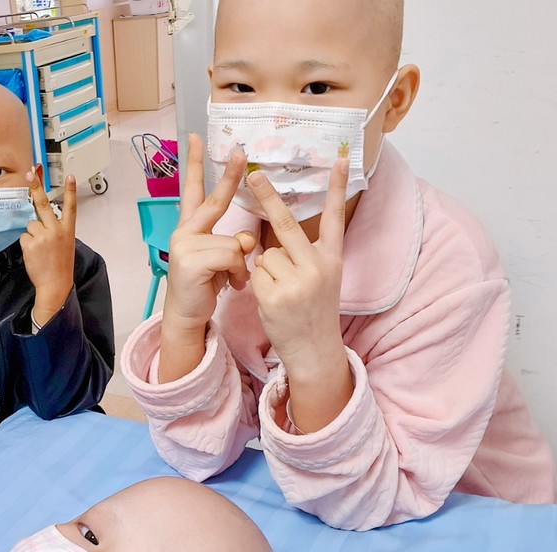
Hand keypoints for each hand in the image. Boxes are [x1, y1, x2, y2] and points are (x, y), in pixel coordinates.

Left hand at [20, 171, 76, 327]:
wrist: (56, 285)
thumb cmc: (60, 266)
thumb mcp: (65, 244)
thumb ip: (55, 229)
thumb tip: (39, 218)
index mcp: (67, 230)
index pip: (70, 206)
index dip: (70, 190)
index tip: (70, 176)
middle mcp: (56, 230)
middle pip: (43, 204)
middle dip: (35, 187)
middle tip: (30, 174)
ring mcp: (43, 236)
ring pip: (30, 224)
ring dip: (31, 234)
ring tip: (39, 249)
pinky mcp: (31, 244)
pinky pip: (23, 236)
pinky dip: (26, 244)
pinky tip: (34, 253)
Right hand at [157, 134, 253, 382]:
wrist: (186, 314)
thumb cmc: (205, 284)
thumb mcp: (221, 259)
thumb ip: (232, 242)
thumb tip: (247, 240)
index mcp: (190, 227)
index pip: (194, 190)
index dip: (195, 164)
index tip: (195, 137)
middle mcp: (184, 231)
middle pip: (213, 200)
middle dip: (228, 176)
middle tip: (239, 151)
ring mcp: (185, 245)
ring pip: (235, 242)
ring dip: (240, 264)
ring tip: (229, 279)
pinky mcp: (191, 261)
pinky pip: (232, 256)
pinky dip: (237, 273)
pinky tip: (227, 285)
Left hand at [246, 158, 352, 430]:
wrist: (314, 349)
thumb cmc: (313, 310)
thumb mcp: (322, 278)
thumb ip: (305, 255)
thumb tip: (273, 235)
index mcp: (332, 259)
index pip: (336, 217)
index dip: (338, 187)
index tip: (341, 157)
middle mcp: (317, 267)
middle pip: (287, 224)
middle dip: (269, 197)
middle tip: (254, 173)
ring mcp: (297, 282)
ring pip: (265, 255)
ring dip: (265, 268)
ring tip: (281, 291)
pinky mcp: (276, 296)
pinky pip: (256, 274)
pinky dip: (258, 284)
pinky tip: (272, 301)